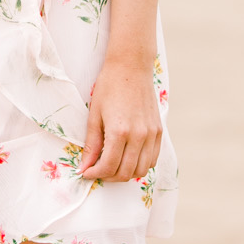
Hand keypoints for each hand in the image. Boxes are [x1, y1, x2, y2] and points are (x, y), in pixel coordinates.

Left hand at [80, 55, 162, 183]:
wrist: (131, 67)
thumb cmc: (109, 87)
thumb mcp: (95, 115)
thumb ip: (92, 144)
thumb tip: (85, 167)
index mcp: (120, 131)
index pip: (109, 166)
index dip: (95, 174)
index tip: (86, 172)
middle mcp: (139, 136)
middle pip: (126, 172)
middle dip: (108, 176)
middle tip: (97, 170)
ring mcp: (152, 134)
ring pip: (141, 169)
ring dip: (125, 173)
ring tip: (112, 166)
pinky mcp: (159, 131)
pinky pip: (152, 159)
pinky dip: (140, 164)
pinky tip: (128, 157)